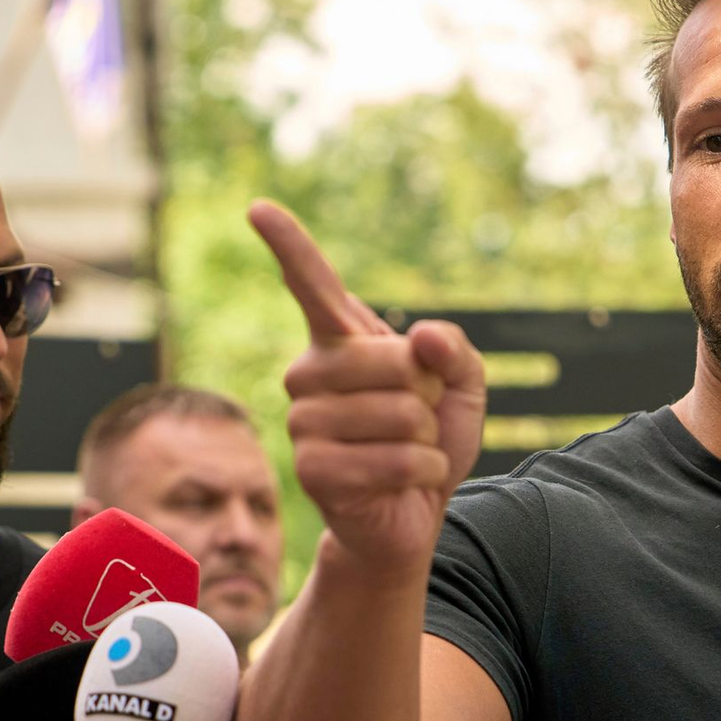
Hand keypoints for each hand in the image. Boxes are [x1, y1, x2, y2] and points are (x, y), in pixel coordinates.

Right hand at [248, 200, 485, 570]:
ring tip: (407, 451)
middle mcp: (310, 374)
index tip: (258, 207)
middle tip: (416, 420)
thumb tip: (422, 338)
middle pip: (395, 361)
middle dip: (428, 394)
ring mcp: (303, 421)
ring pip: (399, 413)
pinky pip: (395, 459)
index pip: (313, 286)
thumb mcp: (461, 386)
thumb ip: (454, 350)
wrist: (414, 512)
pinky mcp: (310, 469)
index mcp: (342, 343)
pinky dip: (423, 471)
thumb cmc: (430, 440)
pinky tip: (408, 481)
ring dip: (426, 438)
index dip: (290, 246)